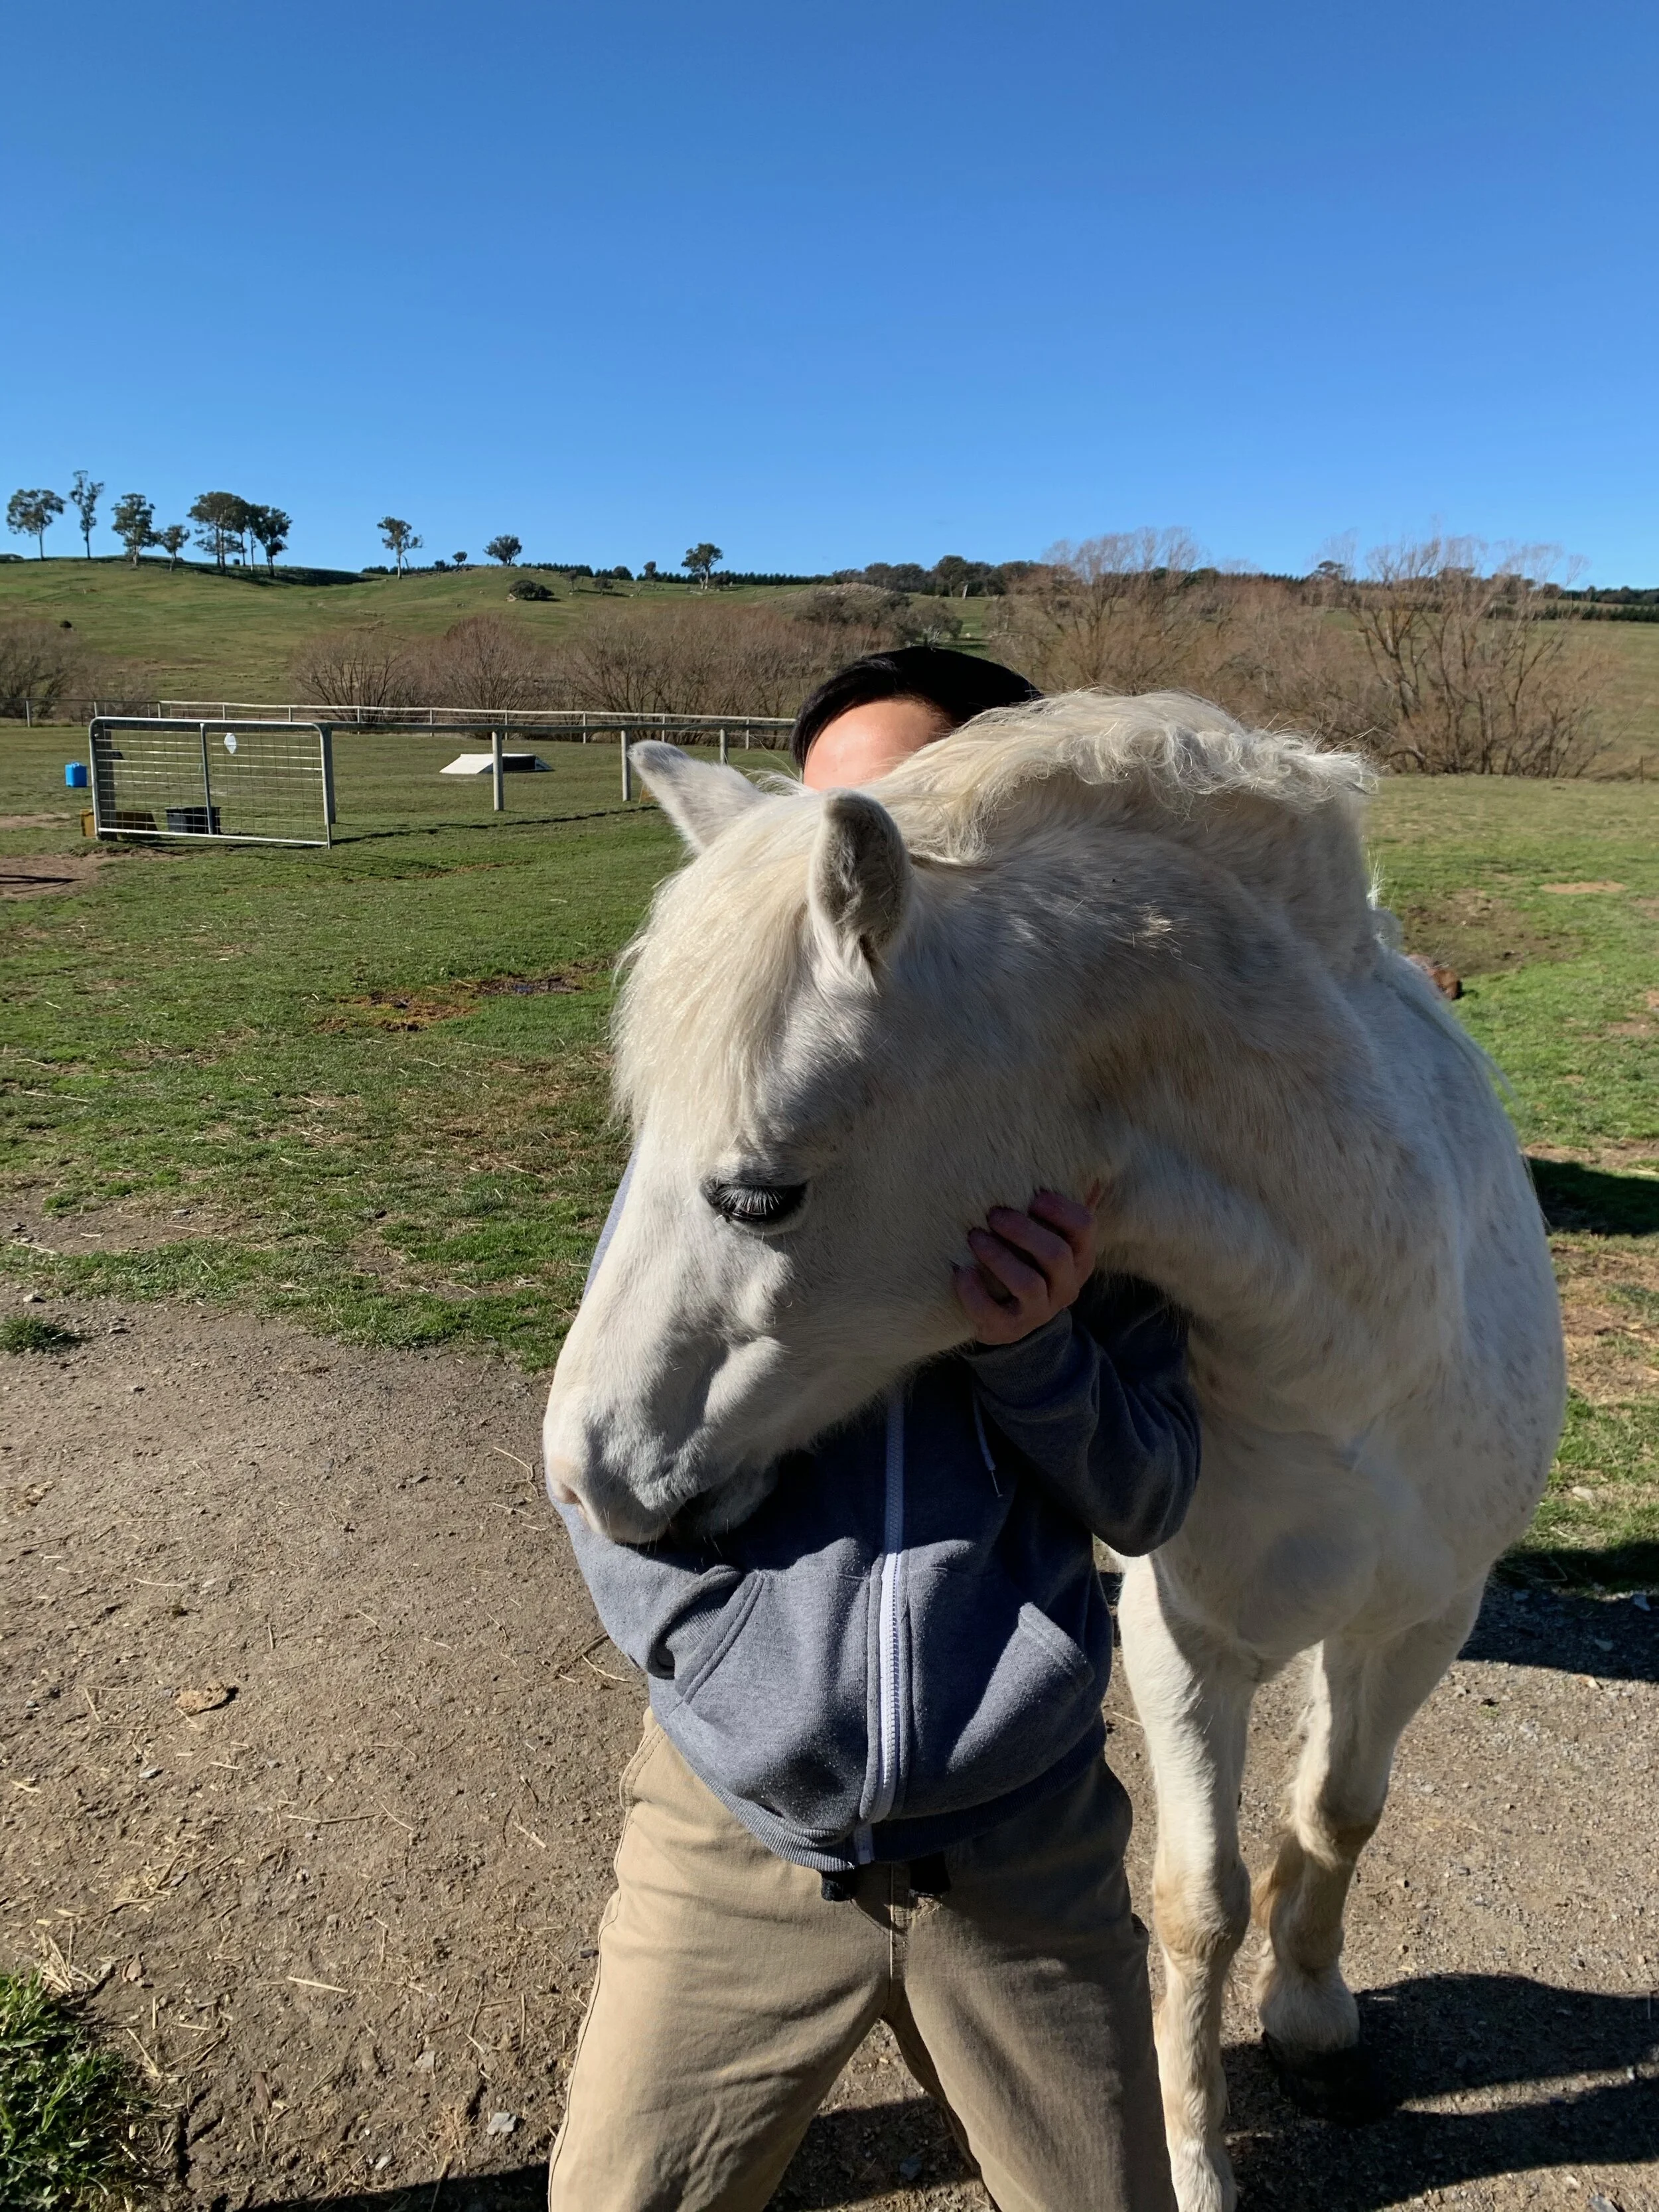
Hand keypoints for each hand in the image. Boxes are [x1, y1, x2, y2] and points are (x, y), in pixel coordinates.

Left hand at [954, 1184, 1102, 1346]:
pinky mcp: (1009, 1329)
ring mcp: (1039, 1312)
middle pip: (1056, 1255)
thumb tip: (1093, 1174)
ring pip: (1028, 1284)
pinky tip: (960, 1271)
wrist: (1010, 1320)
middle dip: (1022, 1231)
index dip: (1060, 1209)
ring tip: (974, 1237)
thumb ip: (1064, 1213)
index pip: (1084, 1227)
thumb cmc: (1029, 1264)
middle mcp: (1066, 1286)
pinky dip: (973, 1292)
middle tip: (993, 1214)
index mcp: (1080, 1258)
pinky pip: (992, 1313)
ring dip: (998, 1256)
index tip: (1033, 1196)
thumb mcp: (1050, 1240)